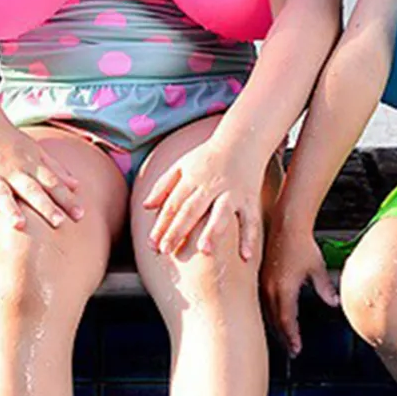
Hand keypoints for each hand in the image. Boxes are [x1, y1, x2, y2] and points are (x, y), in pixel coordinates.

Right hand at [0, 121, 81, 251]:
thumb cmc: (10, 139)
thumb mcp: (36, 150)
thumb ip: (56, 169)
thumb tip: (77, 185)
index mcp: (32, 162)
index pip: (53, 182)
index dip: (67, 198)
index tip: (81, 215)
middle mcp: (14, 170)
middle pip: (32, 189)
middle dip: (46, 206)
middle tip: (60, 222)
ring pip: (3, 195)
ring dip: (11, 210)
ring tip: (19, 226)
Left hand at [143, 138, 262, 258]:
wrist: (244, 139)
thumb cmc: (209, 156)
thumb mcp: (183, 165)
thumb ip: (164, 185)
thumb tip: (146, 207)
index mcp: (193, 178)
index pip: (174, 203)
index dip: (162, 224)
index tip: (152, 245)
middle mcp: (212, 185)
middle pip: (192, 209)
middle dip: (178, 230)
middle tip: (166, 251)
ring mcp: (232, 192)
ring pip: (222, 213)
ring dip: (213, 231)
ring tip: (204, 250)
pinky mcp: (250, 198)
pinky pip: (250, 219)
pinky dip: (249, 237)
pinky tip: (245, 256)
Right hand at [262, 214, 338, 356]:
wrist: (287, 224)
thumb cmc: (302, 243)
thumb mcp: (317, 268)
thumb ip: (324, 287)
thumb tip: (334, 302)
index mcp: (284, 289)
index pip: (286, 321)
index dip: (291, 337)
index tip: (296, 349)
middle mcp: (270, 288)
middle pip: (274, 320)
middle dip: (283, 336)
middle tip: (291, 349)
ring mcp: (263, 282)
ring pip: (266, 312)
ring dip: (275, 325)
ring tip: (284, 335)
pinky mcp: (260, 275)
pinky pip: (262, 300)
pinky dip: (269, 311)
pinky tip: (274, 313)